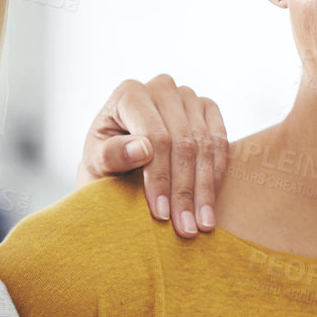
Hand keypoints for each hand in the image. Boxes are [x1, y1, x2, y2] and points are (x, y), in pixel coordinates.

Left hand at [78, 75, 229, 237]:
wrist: (120, 161)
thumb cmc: (104, 163)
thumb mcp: (95, 164)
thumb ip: (111, 156)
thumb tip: (143, 149)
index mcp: (129, 93)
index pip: (156, 137)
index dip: (161, 178)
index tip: (161, 214)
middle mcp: (161, 87)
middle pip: (183, 142)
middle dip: (184, 191)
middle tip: (186, 228)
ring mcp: (187, 96)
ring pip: (205, 146)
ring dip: (204, 190)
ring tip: (202, 225)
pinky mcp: (208, 108)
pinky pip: (220, 143)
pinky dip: (216, 175)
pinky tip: (210, 204)